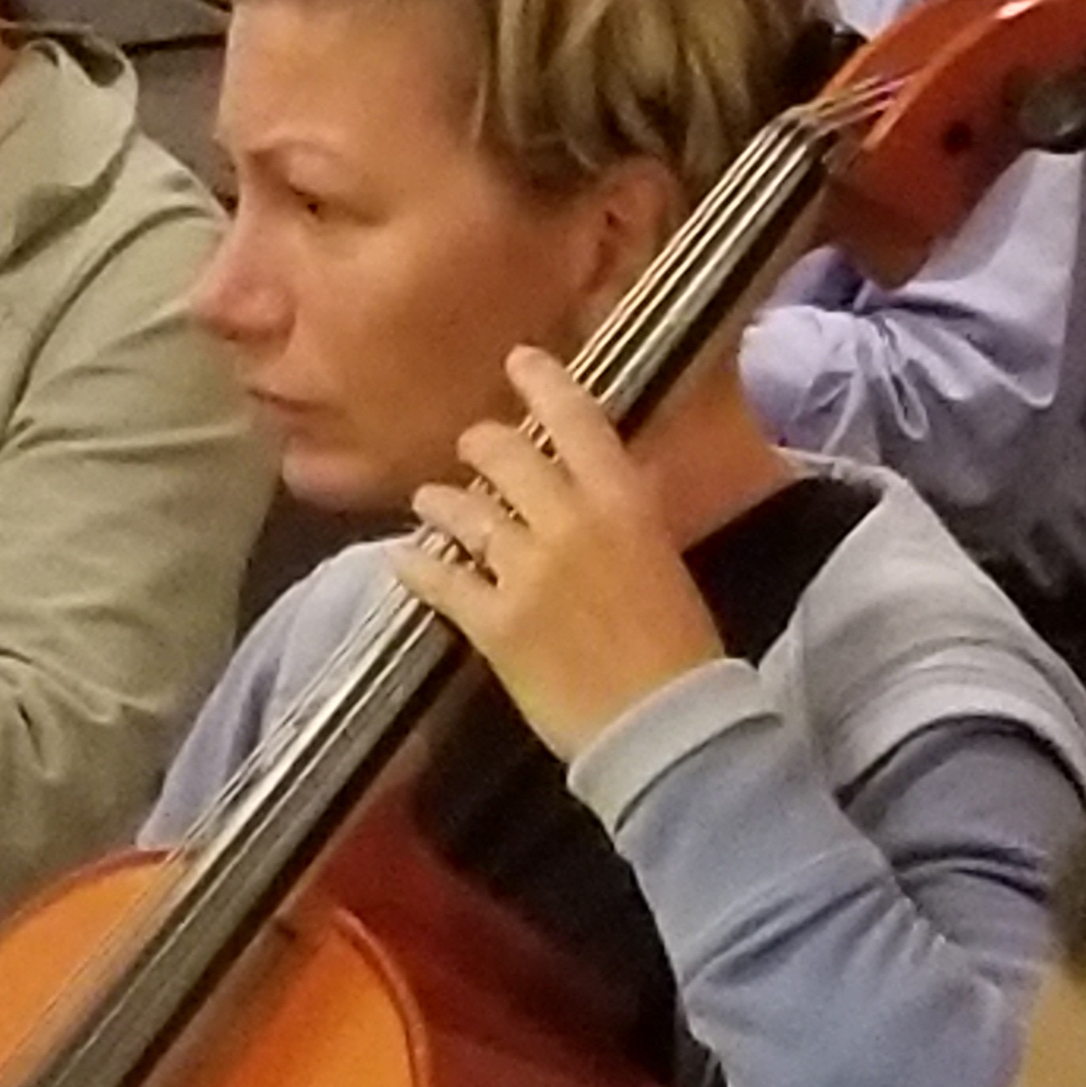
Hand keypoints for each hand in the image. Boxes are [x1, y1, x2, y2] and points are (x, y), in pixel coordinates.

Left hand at [393, 345, 726, 765]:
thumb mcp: (665, 558)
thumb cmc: (682, 647)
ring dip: (442, 500)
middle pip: (504, 455)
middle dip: (482, 445)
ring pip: (462, 511)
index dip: (542, 381)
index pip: (575, 418)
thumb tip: (606, 483)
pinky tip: (403, 558)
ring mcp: (522, 572)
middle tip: (474, 448)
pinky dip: (416, 565)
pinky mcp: (491, 623)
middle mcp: (566, 522)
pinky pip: (438, 579)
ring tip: (432, 500)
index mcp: (622, 502)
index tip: (520, 361)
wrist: (664, 724)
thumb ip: (628, 515)